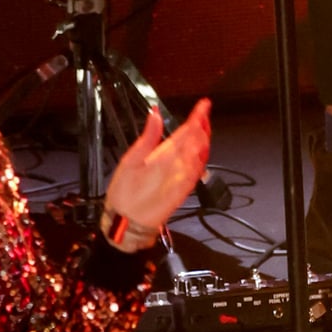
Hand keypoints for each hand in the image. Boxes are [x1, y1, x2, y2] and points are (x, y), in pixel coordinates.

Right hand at [103, 99, 212, 244]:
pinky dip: (204, 155)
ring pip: (203, 154)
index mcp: (166, 158)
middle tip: (204, 111)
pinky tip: (202, 151)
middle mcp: (181, 169)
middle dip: (204, 124)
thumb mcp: (129, 161)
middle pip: (199, 141)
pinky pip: (200, 168)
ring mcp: (186, 181)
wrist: (129, 227)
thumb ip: (147, 136)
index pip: (188, 131)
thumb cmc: (125, 197)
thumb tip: (155, 115)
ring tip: (205, 126)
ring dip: (206, 138)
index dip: (198, 115)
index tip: (203, 104)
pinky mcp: (185, 191)